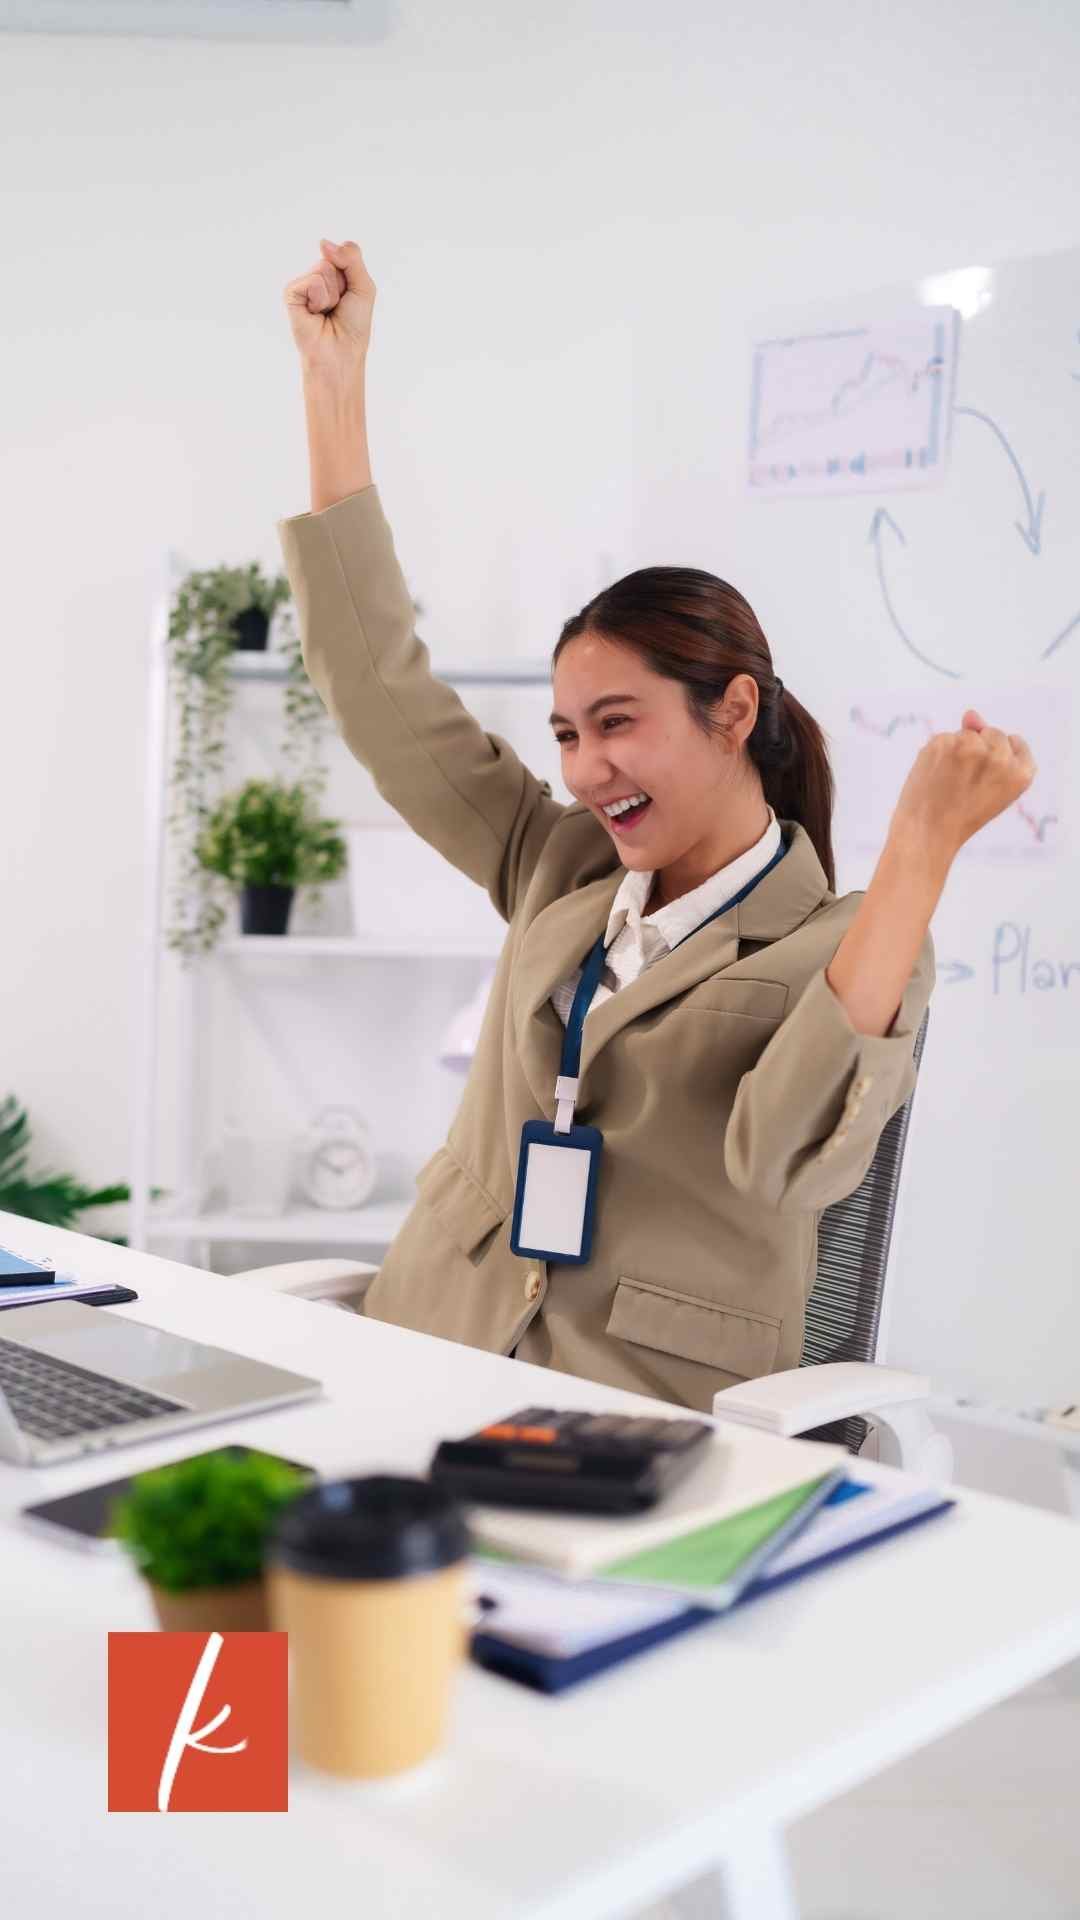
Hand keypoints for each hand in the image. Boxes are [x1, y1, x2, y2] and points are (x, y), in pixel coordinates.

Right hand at [283, 238, 375, 373]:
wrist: (340, 353)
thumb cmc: (354, 326)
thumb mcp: (363, 287)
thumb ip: (351, 258)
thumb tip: (323, 243)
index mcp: (335, 274)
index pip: (346, 251)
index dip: (354, 274)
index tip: (351, 297)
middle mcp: (317, 276)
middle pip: (334, 259)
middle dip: (343, 285)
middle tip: (338, 307)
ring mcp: (303, 284)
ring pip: (323, 268)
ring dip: (332, 294)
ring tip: (327, 312)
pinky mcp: (291, 293)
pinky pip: (312, 281)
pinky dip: (320, 299)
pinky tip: (315, 314)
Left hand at [890, 708, 1036, 860]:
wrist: (928, 832)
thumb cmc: (961, 814)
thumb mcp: (991, 786)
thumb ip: (991, 748)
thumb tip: (970, 714)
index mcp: (1021, 773)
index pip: (1016, 744)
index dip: (998, 756)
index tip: (986, 775)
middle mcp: (1000, 758)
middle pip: (992, 732)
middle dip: (978, 749)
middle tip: (964, 784)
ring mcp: (972, 748)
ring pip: (965, 734)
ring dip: (955, 751)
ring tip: (948, 782)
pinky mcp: (945, 743)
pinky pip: (943, 738)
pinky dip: (936, 753)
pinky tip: (933, 775)